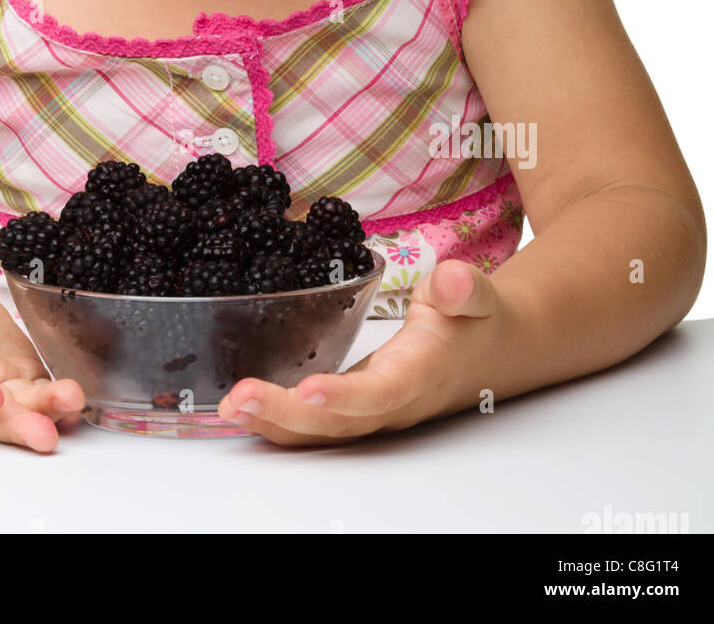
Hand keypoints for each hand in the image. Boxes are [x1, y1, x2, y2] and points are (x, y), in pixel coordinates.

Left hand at [215, 260, 508, 445]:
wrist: (486, 352)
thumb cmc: (473, 320)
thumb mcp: (475, 294)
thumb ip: (464, 289)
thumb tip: (452, 283)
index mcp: (420, 373)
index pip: (381, 392)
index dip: (344, 397)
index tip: (307, 390)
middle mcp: (391, 403)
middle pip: (337, 423)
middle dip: (285, 415)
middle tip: (236, 400)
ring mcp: (369, 411)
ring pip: (320, 431)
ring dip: (271, 423)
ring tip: (227, 409)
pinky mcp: (352, 407)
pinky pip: (314, 424)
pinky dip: (276, 420)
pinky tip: (240, 408)